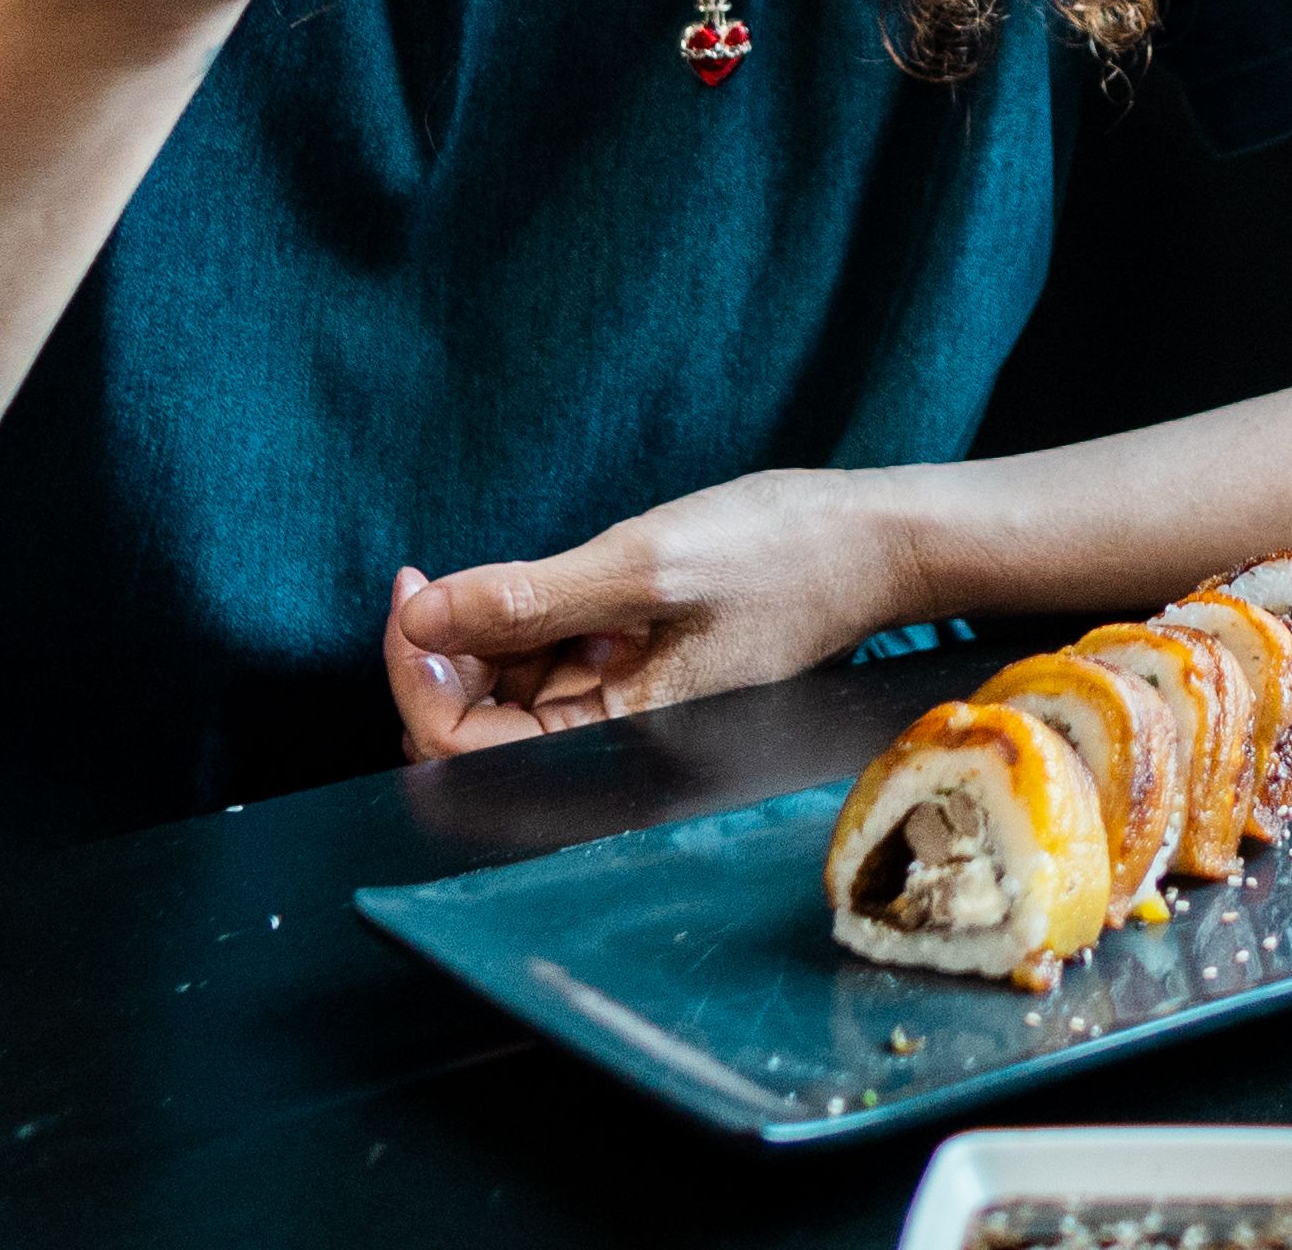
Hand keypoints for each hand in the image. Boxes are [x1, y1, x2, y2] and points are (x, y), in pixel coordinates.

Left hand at [383, 467, 926, 760]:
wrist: (877, 541)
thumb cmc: (786, 555)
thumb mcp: (648, 566)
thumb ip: (530, 598)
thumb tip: (421, 618)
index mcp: (620, 746)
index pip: (465, 749)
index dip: (420, 676)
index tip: (414, 593)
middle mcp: (613, 745)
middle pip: (473, 728)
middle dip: (445, 655)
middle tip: (444, 577)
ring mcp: (620, 710)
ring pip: (505, 693)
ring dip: (489, 634)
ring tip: (539, 575)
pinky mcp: (632, 676)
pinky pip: (548, 667)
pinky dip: (530, 624)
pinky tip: (564, 584)